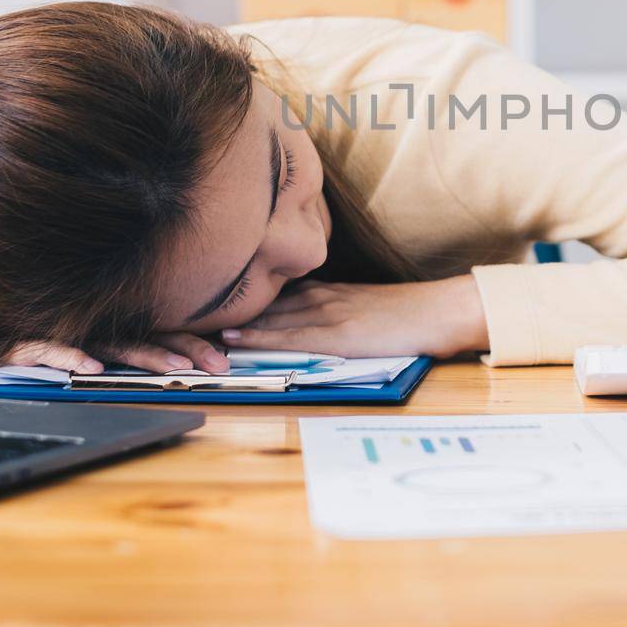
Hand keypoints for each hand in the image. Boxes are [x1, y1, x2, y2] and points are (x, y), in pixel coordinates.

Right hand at [3, 331, 230, 374]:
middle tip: (216, 366)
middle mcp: (99, 329)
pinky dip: (73, 357)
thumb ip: (128, 352)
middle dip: (186, 350)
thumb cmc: (46, 341)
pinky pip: (55, 350)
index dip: (195, 344)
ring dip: (145, 356)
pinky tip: (92, 369)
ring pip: (113, 345)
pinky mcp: (33, 344)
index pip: (164, 333)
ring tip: (174, 368)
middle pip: (150, 337)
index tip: (226, 359)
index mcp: (118, 329)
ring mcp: (70, 334)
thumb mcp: (92, 347)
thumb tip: (177, 364)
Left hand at [222, 276, 487, 358]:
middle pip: (264, 298)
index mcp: (327, 290)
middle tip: (187, 309)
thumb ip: (335, 308)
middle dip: (226, 304)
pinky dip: (260, 335)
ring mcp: (327, 313)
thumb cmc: (409, 314)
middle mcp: (321, 295)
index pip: (274, 290)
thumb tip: (306, 319)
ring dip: (234, 318)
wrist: (439, 312)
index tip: (207, 298)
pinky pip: (290, 335)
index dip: (239, 295)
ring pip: (270, 314)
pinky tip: (235, 336)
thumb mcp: (364, 305)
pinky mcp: (337, 334)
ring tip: (196, 324)